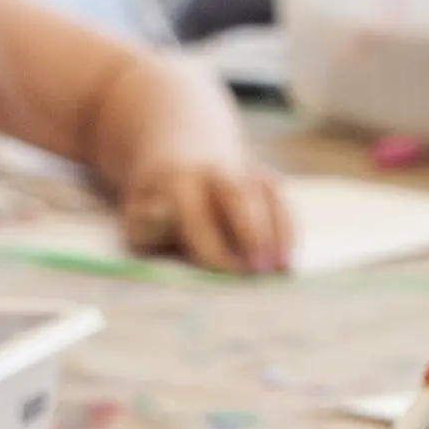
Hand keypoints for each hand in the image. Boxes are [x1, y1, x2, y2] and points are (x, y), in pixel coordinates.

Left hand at [119, 155, 294, 274]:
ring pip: (267, 193)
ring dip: (278, 231)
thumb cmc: (158, 207)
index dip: (212, 244)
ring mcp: (243, 171)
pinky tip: (290, 261)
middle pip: (238, 195)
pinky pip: (282, 199)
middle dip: (250, 231)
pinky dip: (290, 229)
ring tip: (283, 269)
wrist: (180, 155)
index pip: (197, 214)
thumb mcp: (138, 217)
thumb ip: (148, 223)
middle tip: (259, 271)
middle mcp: (214, 172)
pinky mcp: (265, 178)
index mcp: (177, 183)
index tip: (227, 273)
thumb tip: (163, 214)